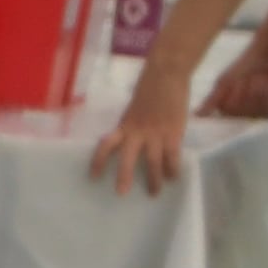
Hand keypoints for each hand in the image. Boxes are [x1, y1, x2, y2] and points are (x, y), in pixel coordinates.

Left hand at [88, 73, 194, 195]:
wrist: (167, 74)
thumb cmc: (151, 90)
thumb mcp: (135, 109)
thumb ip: (133, 125)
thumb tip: (133, 141)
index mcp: (125, 125)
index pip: (106, 145)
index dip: (99, 161)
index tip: (93, 176)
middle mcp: (138, 131)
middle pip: (127, 158)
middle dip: (124, 176)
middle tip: (121, 193)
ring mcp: (156, 133)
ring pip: (152, 162)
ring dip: (153, 180)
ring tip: (154, 193)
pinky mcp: (173, 132)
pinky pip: (172, 156)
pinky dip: (172, 169)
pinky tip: (173, 178)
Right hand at [200, 51, 267, 123]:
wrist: (267, 56)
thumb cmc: (242, 68)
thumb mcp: (223, 83)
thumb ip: (211, 100)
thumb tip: (195, 115)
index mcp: (225, 110)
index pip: (227, 110)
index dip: (233, 94)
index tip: (235, 82)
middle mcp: (240, 116)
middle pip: (242, 111)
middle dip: (246, 90)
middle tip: (248, 79)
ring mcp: (257, 115)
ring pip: (257, 110)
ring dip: (259, 90)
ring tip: (259, 79)